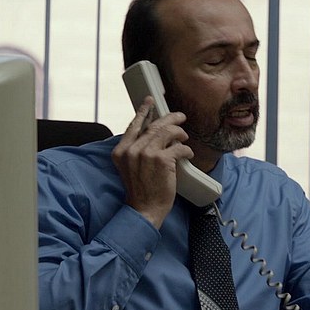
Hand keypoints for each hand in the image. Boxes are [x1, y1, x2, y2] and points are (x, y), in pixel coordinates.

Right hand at [112, 96, 193, 228]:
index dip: (143, 111)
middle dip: (170, 119)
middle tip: (180, 116)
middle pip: (154, 126)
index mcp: (121, 150)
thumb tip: (153, 134)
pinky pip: (179, 147)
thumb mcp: (131, 167)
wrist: (144, 208)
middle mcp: (132, 149)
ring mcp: (146, 153)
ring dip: (180, 133)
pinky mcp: (162, 159)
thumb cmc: (141, 190)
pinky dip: (186, 149)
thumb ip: (137, 150)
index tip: (150, 101)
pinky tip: (188, 153)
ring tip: (184, 137)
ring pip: (167, 132)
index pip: (134, 126)